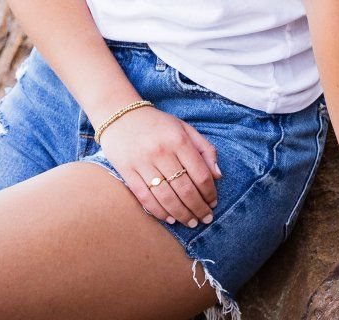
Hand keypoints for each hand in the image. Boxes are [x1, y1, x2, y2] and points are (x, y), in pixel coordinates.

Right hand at [95, 104, 221, 226]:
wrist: (120, 115)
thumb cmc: (158, 124)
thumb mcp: (185, 128)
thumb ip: (205, 149)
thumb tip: (218, 176)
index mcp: (179, 140)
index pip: (200, 174)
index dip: (209, 193)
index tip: (213, 203)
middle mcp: (162, 152)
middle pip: (185, 189)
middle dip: (198, 208)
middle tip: (206, 219)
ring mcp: (143, 163)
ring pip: (166, 197)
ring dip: (182, 214)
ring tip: (191, 222)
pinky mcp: (127, 171)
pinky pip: (145, 197)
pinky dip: (159, 212)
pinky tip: (170, 218)